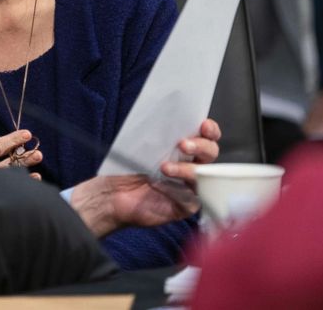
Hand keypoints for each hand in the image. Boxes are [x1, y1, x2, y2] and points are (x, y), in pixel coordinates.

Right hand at [0, 130, 42, 185]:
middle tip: (38, 154)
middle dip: (23, 159)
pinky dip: (14, 185)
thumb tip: (8, 146)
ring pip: (5, 180)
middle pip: (4, 166)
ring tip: (36, 171)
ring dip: (22, 174)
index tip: (26, 134)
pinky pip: (1, 190)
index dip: (12, 140)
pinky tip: (26, 182)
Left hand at [69, 119, 218, 235]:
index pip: (206, 135)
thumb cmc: (126, 165)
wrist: (112, 193)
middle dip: (201, 146)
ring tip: (165, 167)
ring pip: (205, 176)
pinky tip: (164, 186)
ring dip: (188, 169)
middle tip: (183, 145)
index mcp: (183, 146)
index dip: (210, 130)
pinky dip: (181, 190)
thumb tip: (170, 117)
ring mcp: (190, 185)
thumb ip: (159, 132)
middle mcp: (190, 164)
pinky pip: (194, 198)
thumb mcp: (142, 144)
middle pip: (210, 153)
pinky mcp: (186, 205)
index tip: (204, 125)